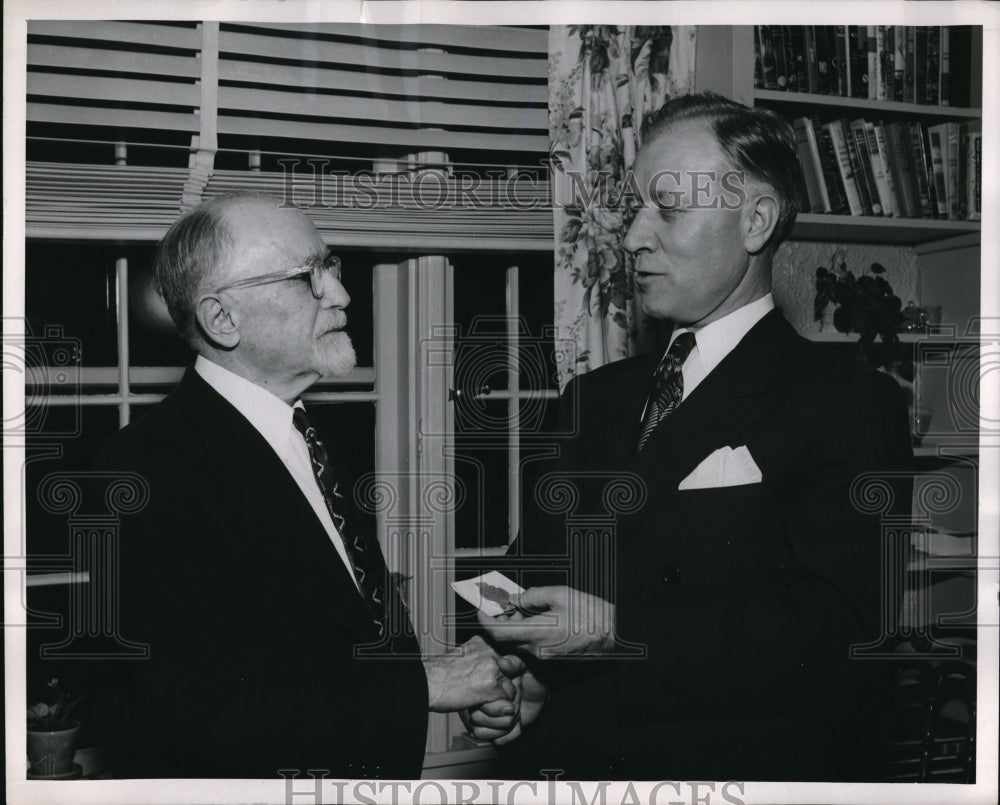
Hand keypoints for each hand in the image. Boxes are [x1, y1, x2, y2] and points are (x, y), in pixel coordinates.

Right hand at [423, 635, 517, 711]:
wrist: (426, 684)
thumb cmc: (438, 675)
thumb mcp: (461, 658)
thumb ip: (479, 661)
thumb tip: (492, 674)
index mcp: (482, 642)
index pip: (505, 658)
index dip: (503, 672)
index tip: (495, 681)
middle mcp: (489, 652)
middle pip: (510, 673)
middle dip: (503, 686)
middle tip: (489, 695)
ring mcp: (491, 668)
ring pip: (510, 688)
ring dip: (500, 699)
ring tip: (483, 701)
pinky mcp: (490, 687)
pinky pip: (504, 701)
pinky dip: (495, 708)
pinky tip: (481, 706)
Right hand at [464, 660, 547, 744]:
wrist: (542, 694)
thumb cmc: (532, 678)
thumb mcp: (526, 666)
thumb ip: (515, 662)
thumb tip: (503, 662)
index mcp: (483, 684)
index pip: (476, 701)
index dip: (495, 703)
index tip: (512, 697)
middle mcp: (479, 701)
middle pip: (476, 718)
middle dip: (501, 715)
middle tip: (515, 707)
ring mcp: (485, 716)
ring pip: (481, 732)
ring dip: (504, 726)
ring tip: (516, 715)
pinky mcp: (494, 729)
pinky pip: (495, 740)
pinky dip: (509, 735)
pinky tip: (517, 724)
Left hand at [477, 585, 615, 657]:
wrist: (615, 635)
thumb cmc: (591, 614)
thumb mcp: (560, 594)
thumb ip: (532, 595)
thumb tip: (514, 599)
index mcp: (537, 634)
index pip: (498, 632)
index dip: (484, 619)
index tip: (480, 608)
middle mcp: (537, 650)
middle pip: (505, 638)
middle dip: (500, 620)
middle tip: (504, 602)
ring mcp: (544, 657)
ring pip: (517, 642)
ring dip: (514, 626)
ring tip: (525, 607)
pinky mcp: (551, 658)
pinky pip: (530, 646)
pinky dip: (526, 632)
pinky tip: (537, 618)